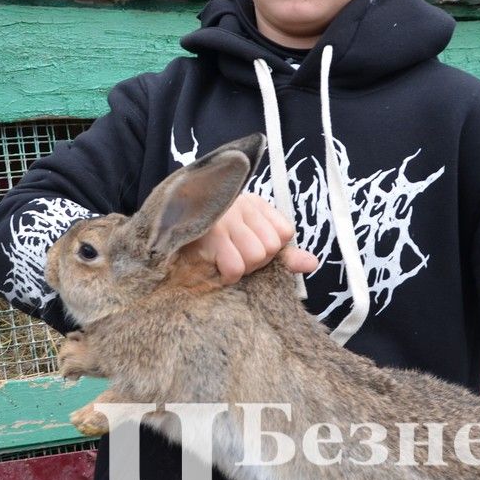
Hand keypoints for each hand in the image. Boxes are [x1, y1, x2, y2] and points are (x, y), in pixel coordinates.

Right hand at [183, 193, 319, 284]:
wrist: (167, 226)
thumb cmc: (212, 237)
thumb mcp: (249, 238)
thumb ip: (283, 253)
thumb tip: (312, 264)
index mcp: (253, 203)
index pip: (284, 233)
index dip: (270, 249)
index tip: (247, 246)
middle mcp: (241, 207)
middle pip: (270, 249)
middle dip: (254, 261)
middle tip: (233, 255)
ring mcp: (225, 220)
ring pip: (256, 258)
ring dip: (241, 268)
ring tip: (223, 259)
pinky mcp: (210, 237)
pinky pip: (236, 269)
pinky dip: (228, 276)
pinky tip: (216, 266)